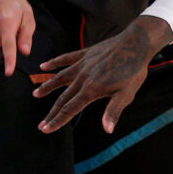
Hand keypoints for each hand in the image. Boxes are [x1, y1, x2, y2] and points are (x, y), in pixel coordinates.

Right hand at [33, 16, 172, 133]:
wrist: (136, 43)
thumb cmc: (134, 70)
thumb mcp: (127, 93)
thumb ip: (114, 111)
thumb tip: (107, 130)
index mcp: (91, 89)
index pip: (70, 109)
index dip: (57, 121)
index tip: (45, 129)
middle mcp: (82, 78)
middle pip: (63, 98)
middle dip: (52, 112)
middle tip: (40, 124)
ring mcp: (83, 64)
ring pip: (60, 77)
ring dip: (48, 87)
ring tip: (36, 94)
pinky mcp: (86, 53)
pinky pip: (66, 58)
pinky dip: (55, 62)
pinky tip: (44, 65)